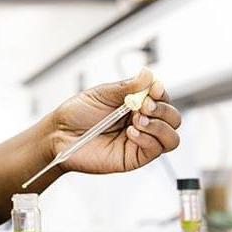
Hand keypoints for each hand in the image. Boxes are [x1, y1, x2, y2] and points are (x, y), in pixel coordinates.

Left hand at [50, 68, 181, 174]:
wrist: (59, 134)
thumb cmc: (76, 114)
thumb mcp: (101, 94)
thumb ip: (126, 87)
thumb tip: (148, 74)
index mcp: (135, 103)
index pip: (162, 98)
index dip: (162, 93)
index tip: (154, 89)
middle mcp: (141, 121)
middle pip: (173, 117)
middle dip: (163, 109)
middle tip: (144, 106)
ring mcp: (140, 140)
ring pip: (172, 136)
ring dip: (159, 126)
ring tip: (136, 120)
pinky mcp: (135, 157)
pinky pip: (156, 150)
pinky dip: (148, 139)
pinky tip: (130, 133)